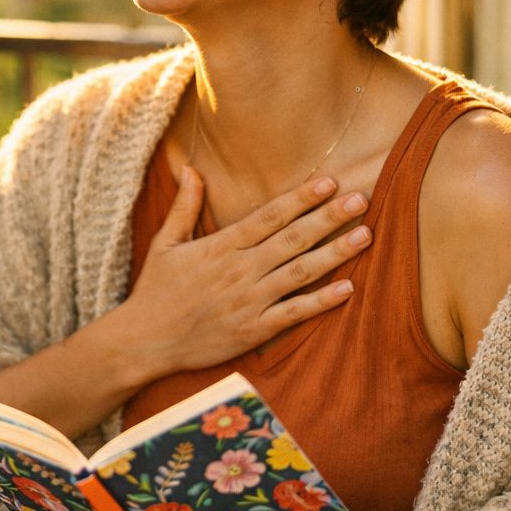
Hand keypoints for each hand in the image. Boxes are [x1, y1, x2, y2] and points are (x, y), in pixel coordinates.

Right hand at [118, 169, 370, 374]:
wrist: (144, 342)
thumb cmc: (154, 292)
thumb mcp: (165, 243)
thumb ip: (184, 206)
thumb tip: (189, 168)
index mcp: (221, 246)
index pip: (269, 216)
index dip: (301, 198)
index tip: (329, 182)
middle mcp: (239, 270)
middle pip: (292, 238)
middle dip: (329, 217)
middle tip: (362, 198)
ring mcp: (249, 301)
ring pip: (300, 272)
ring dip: (335, 253)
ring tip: (366, 234)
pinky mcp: (253, 330)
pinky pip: (294, 313)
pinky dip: (322, 301)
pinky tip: (348, 287)